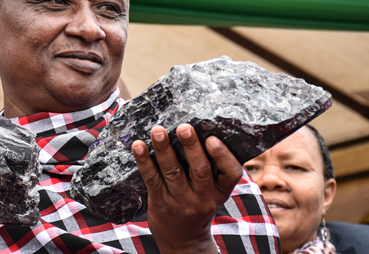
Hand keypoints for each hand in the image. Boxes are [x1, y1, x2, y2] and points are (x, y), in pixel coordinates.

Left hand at [132, 124, 241, 253]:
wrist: (183, 240)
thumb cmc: (199, 205)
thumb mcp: (212, 191)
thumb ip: (210, 167)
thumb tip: (197, 128)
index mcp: (221, 191)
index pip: (230, 173)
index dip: (222, 155)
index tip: (212, 139)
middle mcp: (203, 198)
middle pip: (199, 170)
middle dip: (190, 146)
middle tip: (183, 127)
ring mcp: (181, 201)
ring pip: (173, 172)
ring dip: (164, 149)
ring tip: (158, 131)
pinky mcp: (160, 202)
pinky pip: (152, 179)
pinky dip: (144, 161)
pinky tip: (138, 146)